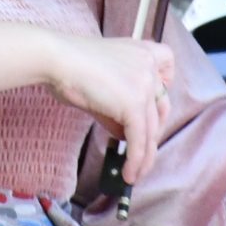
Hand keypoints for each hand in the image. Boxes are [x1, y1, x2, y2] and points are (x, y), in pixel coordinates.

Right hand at [41, 31, 178, 183]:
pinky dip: (136, 160)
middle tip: (141, 152)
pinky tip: (128, 172)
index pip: (167, 70)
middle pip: (161, 108)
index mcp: (142, 52)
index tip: (154, 107)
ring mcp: (144, 85)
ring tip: (135, 173)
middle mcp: (149, 66)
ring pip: (151, 130)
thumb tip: (124, 135)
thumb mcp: (102, 83)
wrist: (58, 59)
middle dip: (152, 134)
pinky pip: (139, 140)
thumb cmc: (69, 65)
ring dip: (145, 156)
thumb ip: (118, 105)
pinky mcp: (134, 105)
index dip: (164, 89)